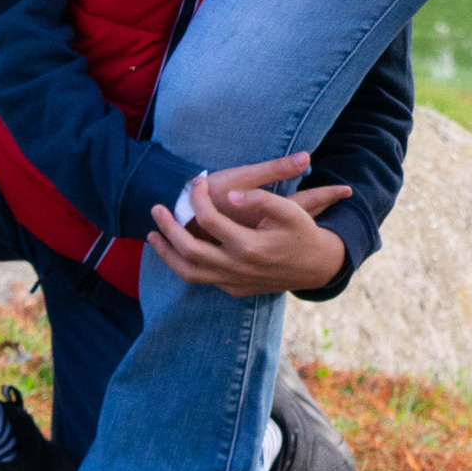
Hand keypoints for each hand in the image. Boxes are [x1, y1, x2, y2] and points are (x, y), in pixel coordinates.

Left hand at [146, 154, 351, 298]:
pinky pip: (201, 280)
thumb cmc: (304, 233)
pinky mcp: (234, 289)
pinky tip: (176, 251)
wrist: (318, 267)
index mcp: (250, 246)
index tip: (195, 181)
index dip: (197, 197)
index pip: (210, 219)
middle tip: (156, 208)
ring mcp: (234, 282)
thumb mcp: (291, 210)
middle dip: (168, 228)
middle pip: (190, 250)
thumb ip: (262, 199)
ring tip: (153, 236)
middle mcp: (237, 268)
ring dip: (167, 254)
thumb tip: (230, 196)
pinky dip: (183, 265)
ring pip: (189, 272)